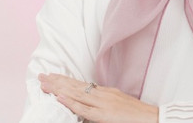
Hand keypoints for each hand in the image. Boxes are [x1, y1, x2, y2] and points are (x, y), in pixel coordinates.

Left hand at [38, 73, 157, 122]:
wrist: (151, 118)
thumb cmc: (136, 115)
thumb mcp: (117, 105)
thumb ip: (103, 105)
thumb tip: (89, 106)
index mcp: (105, 92)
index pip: (80, 84)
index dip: (65, 80)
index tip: (52, 76)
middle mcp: (102, 95)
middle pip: (75, 86)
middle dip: (57, 81)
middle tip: (41, 75)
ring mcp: (102, 104)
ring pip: (76, 94)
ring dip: (58, 88)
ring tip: (44, 83)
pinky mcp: (104, 115)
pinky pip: (84, 108)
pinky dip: (70, 102)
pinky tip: (59, 97)